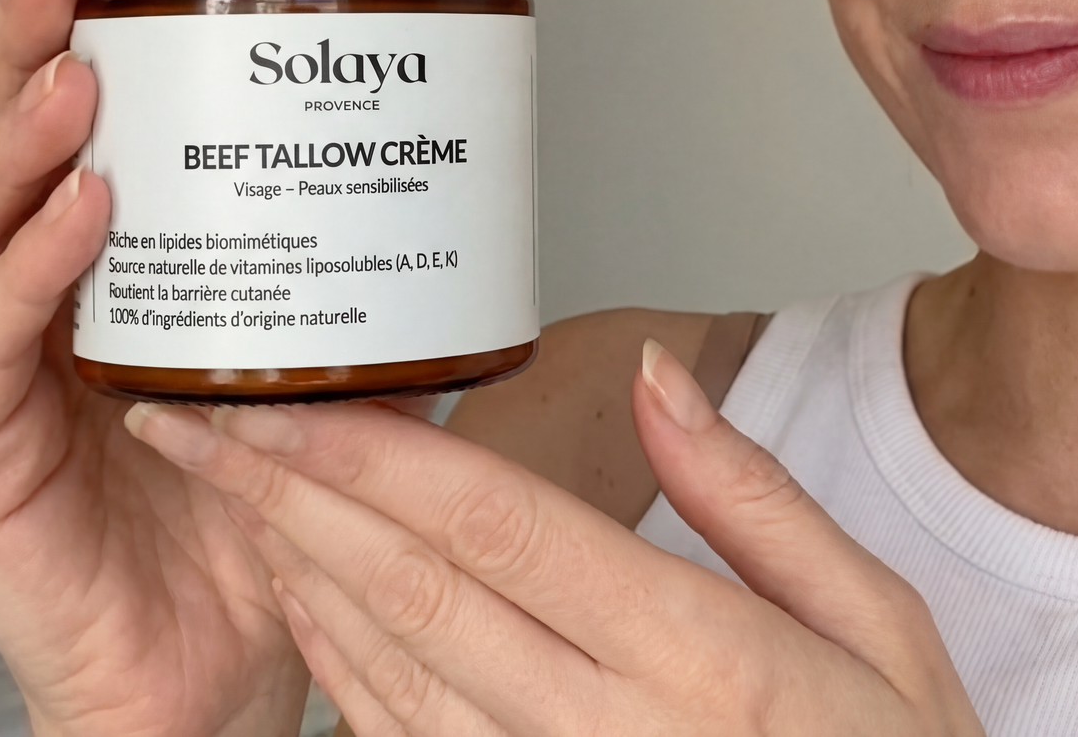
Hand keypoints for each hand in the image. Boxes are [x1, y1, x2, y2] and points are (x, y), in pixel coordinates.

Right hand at [0, 0, 311, 736]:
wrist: (222, 658)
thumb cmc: (259, 502)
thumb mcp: (310, 346)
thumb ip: (339, 259)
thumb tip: (437, 172)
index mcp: (117, 247)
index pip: (83, 86)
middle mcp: (46, 283)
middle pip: (14, 128)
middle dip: (33, 27)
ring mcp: (4, 360)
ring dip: (24, 129)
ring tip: (80, 66)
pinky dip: (37, 267)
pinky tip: (87, 203)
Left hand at [125, 339, 985, 735]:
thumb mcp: (878, 620)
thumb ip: (755, 497)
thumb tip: (663, 376)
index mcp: (698, 656)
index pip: (504, 528)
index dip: (382, 455)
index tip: (295, 397)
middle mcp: (610, 732)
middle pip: (420, 594)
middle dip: (295, 499)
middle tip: (199, 426)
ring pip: (392, 677)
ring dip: (300, 576)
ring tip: (229, 491)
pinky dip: (344, 672)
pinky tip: (309, 604)